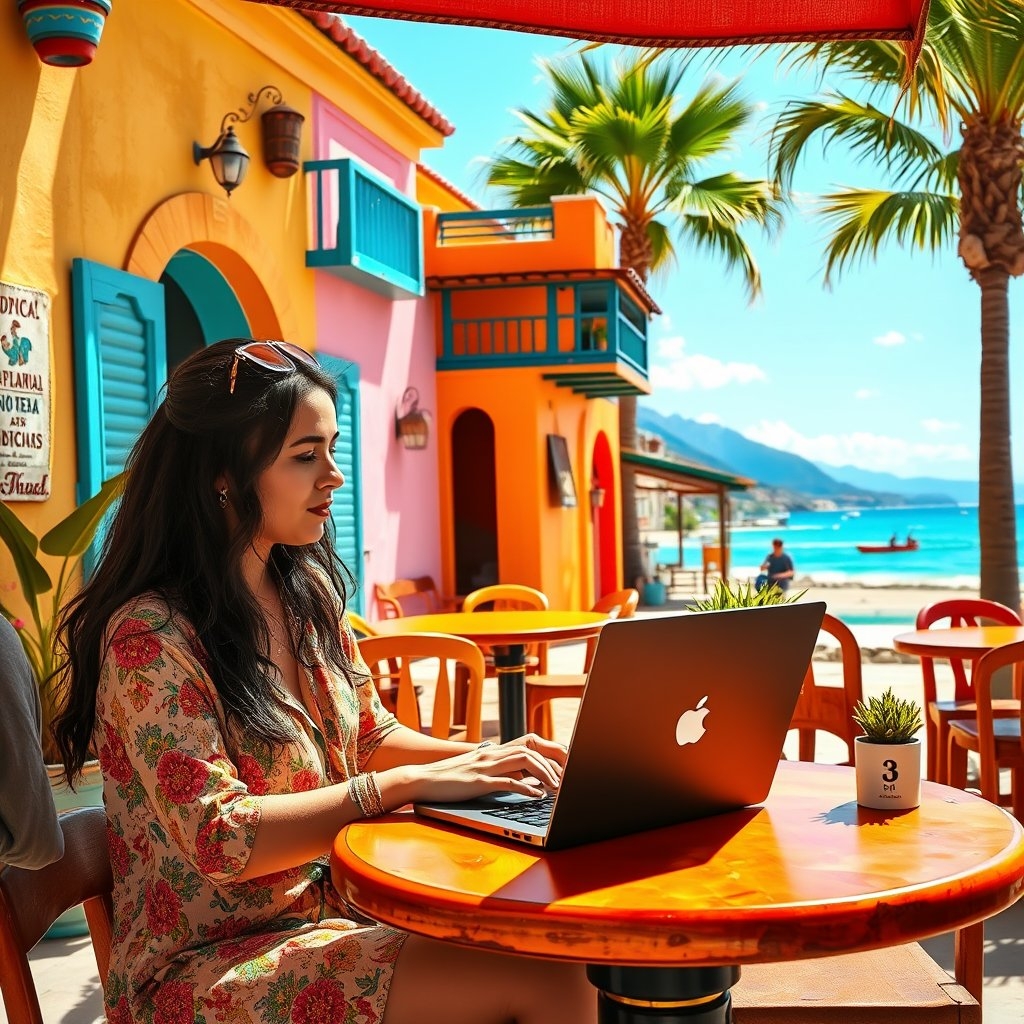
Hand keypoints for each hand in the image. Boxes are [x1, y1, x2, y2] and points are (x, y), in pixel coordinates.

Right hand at [395, 734, 565, 804]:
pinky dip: (525, 787)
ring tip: (557, 788)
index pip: (529, 744)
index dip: (551, 751)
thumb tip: (523, 777)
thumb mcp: (477, 770)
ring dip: (544, 774)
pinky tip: (536, 795)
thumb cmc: (449, 779)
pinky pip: (506, 782)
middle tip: (569, 778)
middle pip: (531, 750)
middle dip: (554, 763)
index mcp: (493, 752)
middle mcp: (492, 755)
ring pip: (523, 762)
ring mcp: (485, 767)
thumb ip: (498, 770)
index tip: (567, 764)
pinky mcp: (477, 782)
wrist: (420, 779)